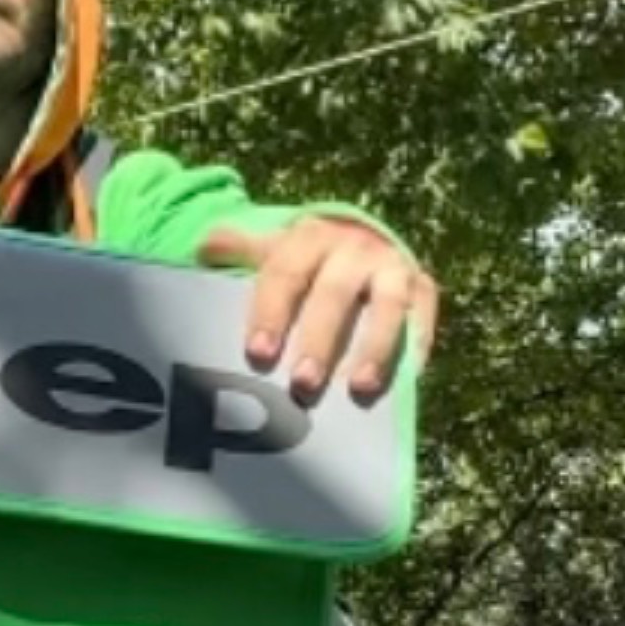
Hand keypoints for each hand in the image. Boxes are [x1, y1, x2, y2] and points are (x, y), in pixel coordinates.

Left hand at [198, 217, 436, 405]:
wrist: (362, 236)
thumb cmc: (305, 259)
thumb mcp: (273, 248)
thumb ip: (239, 249)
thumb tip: (202, 250)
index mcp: (309, 237)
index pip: (285, 274)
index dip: (271, 313)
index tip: (258, 353)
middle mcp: (353, 248)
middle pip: (334, 294)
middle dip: (319, 340)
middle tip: (302, 385)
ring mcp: (392, 267)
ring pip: (386, 308)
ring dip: (374, 349)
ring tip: (359, 389)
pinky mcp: (422, 288)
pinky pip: (421, 319)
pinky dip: (415, 347)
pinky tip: (407, 380)